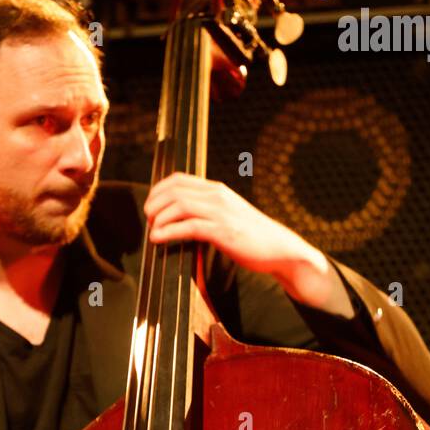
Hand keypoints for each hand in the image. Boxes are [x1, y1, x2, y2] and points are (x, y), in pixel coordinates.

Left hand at [143, 173, 352, 316]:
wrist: (280, 249)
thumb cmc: (253, 237)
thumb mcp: (229, 216)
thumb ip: (208, 211)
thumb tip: (183, 218)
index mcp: (217, 190)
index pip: (179, 179)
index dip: (158, 190)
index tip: (150, 206)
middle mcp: (218, 196)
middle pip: (174, 190)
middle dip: (154, 204)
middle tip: (148, 221)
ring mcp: (221, 212)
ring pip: (179, 205)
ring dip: (159, 218)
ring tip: (152, 231)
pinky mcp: (223, 231)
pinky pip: (189, 226)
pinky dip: (168, 231)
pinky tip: (158, 239)